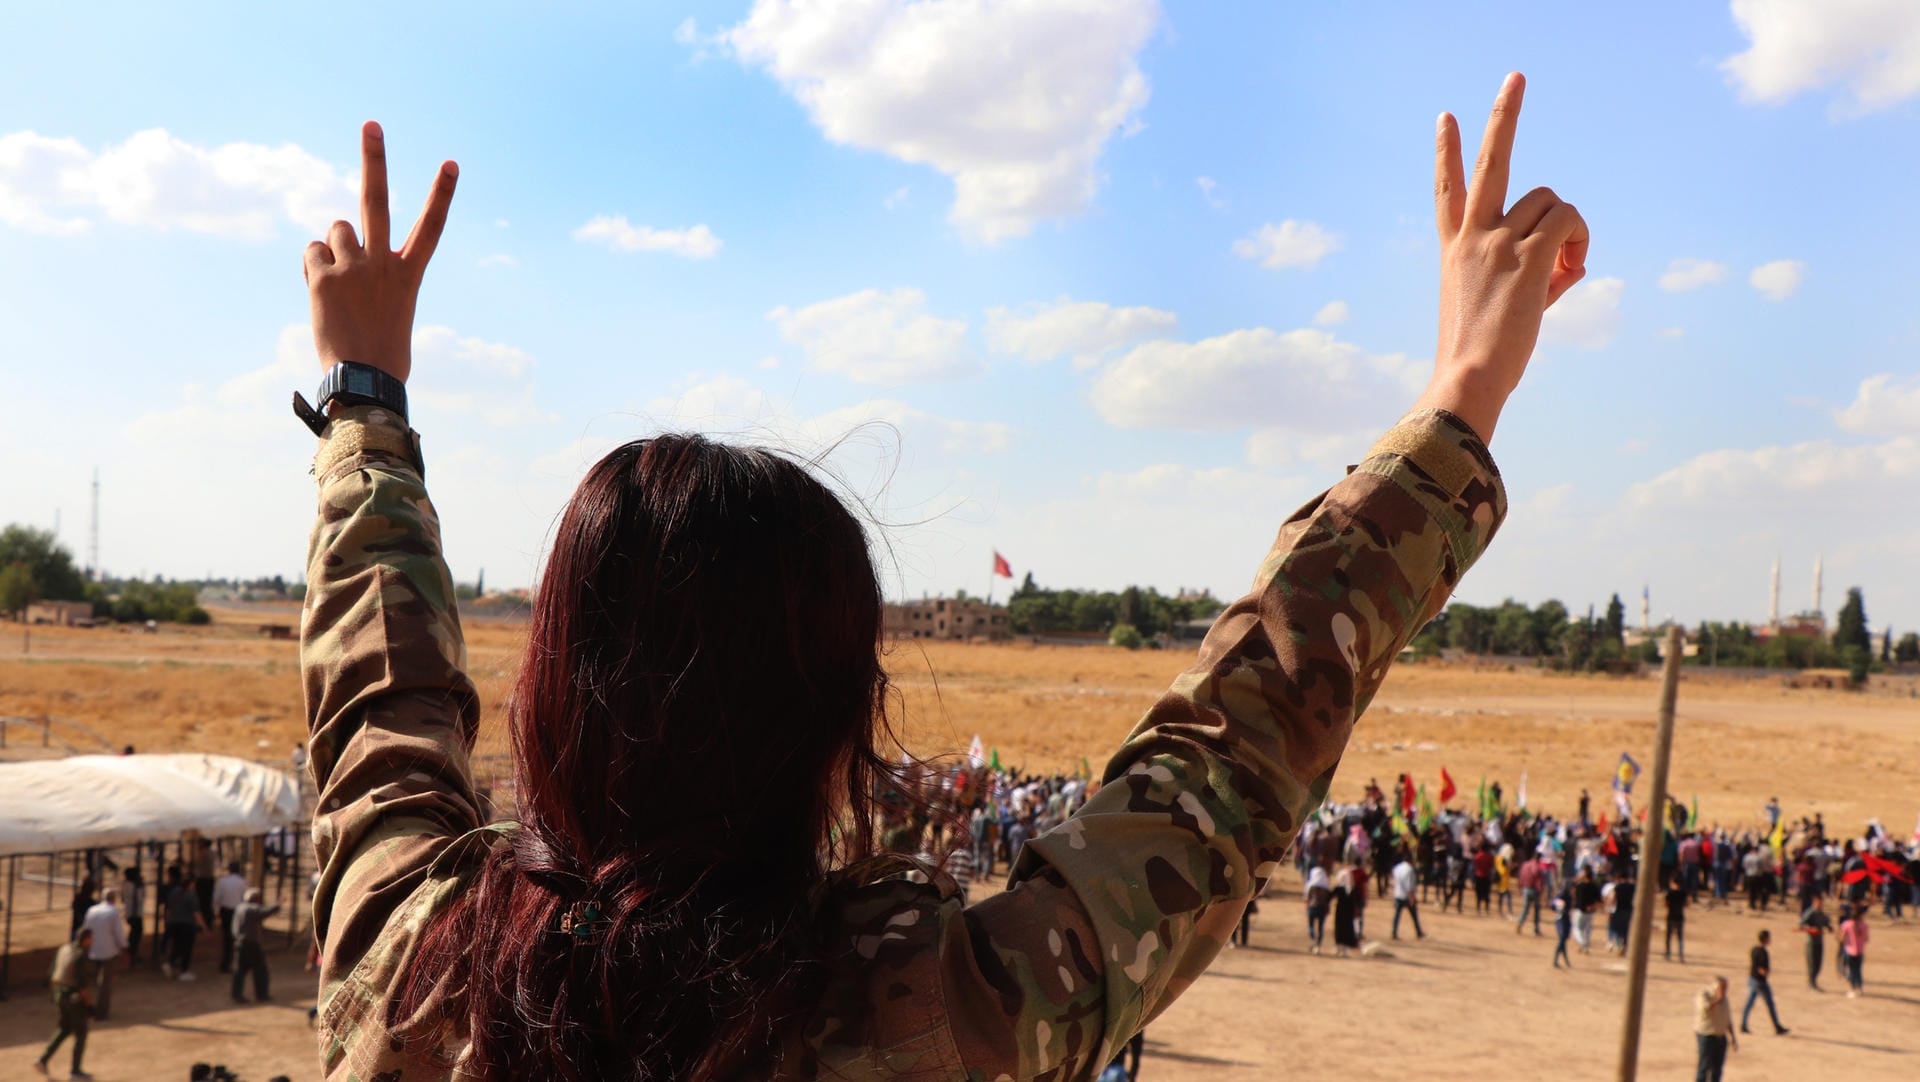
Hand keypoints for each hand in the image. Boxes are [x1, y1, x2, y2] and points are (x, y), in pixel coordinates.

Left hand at [303, 122, 457, 382]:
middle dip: (375, 158)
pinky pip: (312, 253)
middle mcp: (383, 263)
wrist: (364, 381)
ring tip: (340, 282)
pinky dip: (313, 266)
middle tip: (372, 125)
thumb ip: (378, 281)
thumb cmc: (384, 355)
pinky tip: (323, 292)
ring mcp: (353, 268)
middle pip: (376, 200)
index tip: (450, 163)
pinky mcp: (323, 277)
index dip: (441, 194)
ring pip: (335, 230)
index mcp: (408, 274)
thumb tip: (347, 266)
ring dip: (334, 247)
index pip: (431, 227)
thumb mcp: (394, 312)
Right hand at [1413, 73, 1588, 441]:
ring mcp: (1497, 243)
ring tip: (1564, 269)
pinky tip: (1572, 269)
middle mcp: (1472, 237)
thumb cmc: (1478, 359)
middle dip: (1504, 113)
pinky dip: (1580, 239)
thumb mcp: (1499, 310)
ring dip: (1570, 227)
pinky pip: (1569, 222)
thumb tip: (1574, 263)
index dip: (1447, 153)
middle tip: (1517, 76)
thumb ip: (1537, 278)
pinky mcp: (1528, 256)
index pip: (1447, 190)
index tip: (1445, 118)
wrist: (1468, 378)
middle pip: (1491, 160)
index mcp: (1454, 249)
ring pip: (1551, 201)